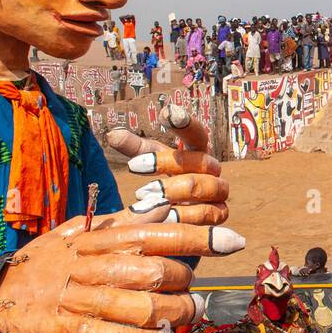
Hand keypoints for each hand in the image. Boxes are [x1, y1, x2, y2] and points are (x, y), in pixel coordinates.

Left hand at [106, 106, 228, 225]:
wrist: (182, 218)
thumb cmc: (165, 183)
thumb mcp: (151, 163)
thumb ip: (135, 149)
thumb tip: (111, 134)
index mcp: (198, 152)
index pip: (197, 133)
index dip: (185, 123)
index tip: (166, 113)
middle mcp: (213, 170)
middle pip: (198, 161)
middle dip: (167, 164)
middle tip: (135, 167)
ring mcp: (219, 193)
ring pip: (202, 188)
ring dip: (173, 192)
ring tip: (144, 198)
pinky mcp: (220, 216)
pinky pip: (205, 215)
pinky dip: (182, 216)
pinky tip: (161, 219)